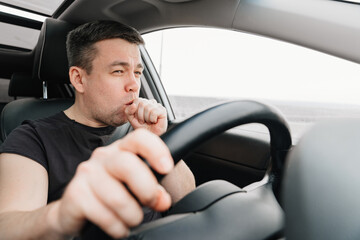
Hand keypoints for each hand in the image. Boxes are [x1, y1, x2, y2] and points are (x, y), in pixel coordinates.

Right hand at [51, 129, 173, 238]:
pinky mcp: (75, 193)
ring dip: (132, 216)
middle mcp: (103, 157)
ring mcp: (88, 173)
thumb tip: (163, 199)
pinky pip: (104, 216)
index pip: (139, 138)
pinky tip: (119, 227)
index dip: (156, 150)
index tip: (166, 168)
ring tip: (132, 219)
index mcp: (123, 149)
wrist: (77, 209)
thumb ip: (155, 188)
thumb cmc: (114, 193)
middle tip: (152, 203)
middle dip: (147, 190)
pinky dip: (117, 227)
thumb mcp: (138, 185)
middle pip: (128, 165)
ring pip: (118, 198)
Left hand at [125, 98, 167, 135]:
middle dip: (141, 115)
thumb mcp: (131, 119)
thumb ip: (128, 111)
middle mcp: (150, 102)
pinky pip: (154, 112)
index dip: (135, 110)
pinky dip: (152, 119)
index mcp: (143, 103)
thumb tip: (134, 105)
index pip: (137, 100)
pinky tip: (154, 121)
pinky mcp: (163, 110)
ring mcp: (157, 105)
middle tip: (143, 121)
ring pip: (148, 108)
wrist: (150, 136)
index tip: (138, 118)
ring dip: (147, 118)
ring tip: (149, 122)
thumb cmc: (142, 127)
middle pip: (142, 103)